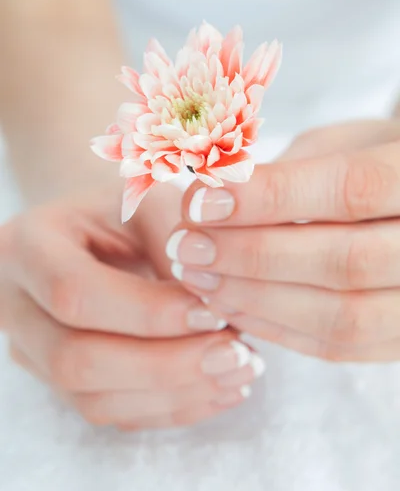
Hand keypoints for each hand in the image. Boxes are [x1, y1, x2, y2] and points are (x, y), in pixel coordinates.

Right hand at [0, 184, 263, 429]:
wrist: (94, 234)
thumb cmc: (124, 213)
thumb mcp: (149, 204)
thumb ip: (177, 246)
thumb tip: (215, 309)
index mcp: (28, 246)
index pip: (76, 293)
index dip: (148, 313)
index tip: (215, 313)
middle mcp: (15, 305)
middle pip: (76, 360)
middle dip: (166, 365)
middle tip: (236, 353)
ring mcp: (32, 350)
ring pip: (93, 399)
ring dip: (176, 393)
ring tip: (240, 370)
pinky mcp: (60, 381)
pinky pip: (110, 412)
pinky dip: (172, 407)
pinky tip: (220, 388)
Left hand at [167, 119, 399, 361]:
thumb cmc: (368, 161)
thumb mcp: (340, 144)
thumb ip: (287, 170)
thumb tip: (211, 194)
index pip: (351, 190)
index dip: (271, 198)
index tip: (202, 201)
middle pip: (345, 262)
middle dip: (253, 256)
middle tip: (187, 246)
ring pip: (342, 316)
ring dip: (257, 299)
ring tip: (198, 277)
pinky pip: (339, 347)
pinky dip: (276, 328)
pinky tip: (228, 304)